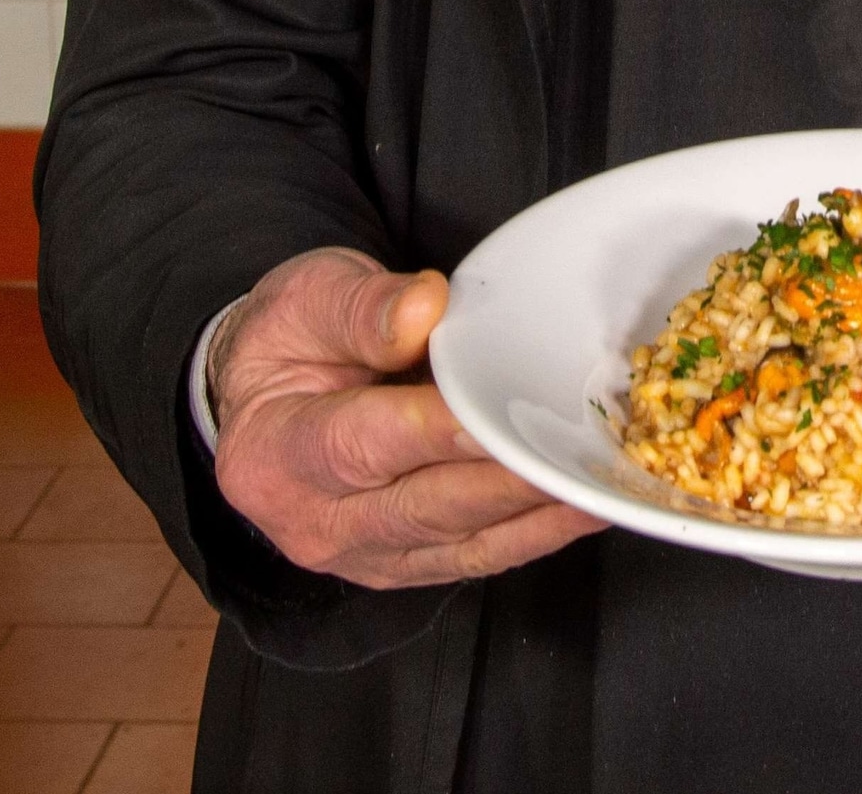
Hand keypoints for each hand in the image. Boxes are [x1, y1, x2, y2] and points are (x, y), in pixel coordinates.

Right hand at [210, 246, 604, 588]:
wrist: (265, 392)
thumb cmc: (290, 338)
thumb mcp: (307, 298)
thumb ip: (362, 307)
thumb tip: (423, 309)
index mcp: (275, 451)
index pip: (361, 445)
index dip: (432, 432)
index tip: (495, 414)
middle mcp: (314, 521)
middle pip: (422, 507)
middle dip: (503, 482)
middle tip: (571, 454)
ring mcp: (361, 553)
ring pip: (460, 543)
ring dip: (533, 515)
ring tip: (596, 481)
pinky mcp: (402, 563)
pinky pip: (475, 557)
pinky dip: (532, 535)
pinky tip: (579, 505)